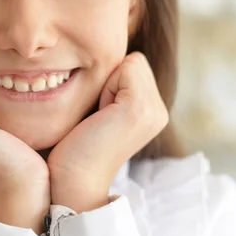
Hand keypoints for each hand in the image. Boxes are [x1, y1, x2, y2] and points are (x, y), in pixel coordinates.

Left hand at [47, 52, 168, 212]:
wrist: (74, 178)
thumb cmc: (77, 144)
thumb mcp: (104, 109)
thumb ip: (117, 86)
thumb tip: (111, 57)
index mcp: (154, 111)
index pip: (135, 65)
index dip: (111, 80)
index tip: (100, 113)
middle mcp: (160, 111)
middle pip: (134, 61)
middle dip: (111, 80)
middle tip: (100, 115)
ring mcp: (154, 110)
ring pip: (130, 62)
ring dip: (108, 83)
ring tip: (101, 115)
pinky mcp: (140, 108)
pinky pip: (124, 69)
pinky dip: (107, 87)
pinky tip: (102, 115)